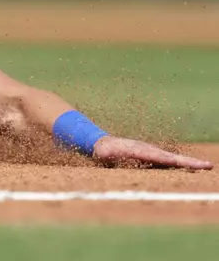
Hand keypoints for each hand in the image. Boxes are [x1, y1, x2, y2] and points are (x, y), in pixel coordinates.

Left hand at [93, 136, 213, 169]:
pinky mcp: (150, 154)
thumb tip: (114, 161)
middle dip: (190, 162)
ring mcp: (150, 151)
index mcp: (138, 151)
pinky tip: (190, 167)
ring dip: (188, 163)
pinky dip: (180, 163)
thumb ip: (111, 159)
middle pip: (172, 157)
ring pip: (172, 158)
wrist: (101, 143)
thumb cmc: (102, 152)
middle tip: (209, 166)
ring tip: (205, 166)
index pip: (159, 158)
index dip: (173, 162)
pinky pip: (167, 160)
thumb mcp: (105, 157)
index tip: (185, 164)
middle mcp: (148, 149)